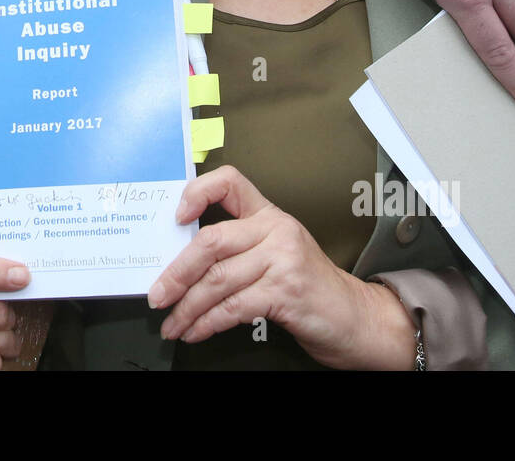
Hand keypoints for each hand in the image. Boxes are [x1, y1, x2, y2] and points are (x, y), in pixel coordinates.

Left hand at [149, 167, 415, 368]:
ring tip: (173, 323)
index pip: (230, 182)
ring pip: (218, 280)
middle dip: (177, 273)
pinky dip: (207, 323)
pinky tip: (196, 331)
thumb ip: (239, 248)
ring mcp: (283, 259)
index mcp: (270, 215)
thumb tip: (181, 264)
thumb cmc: (308, 287)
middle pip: (211, 242)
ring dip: (188, 307)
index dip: (198, 192)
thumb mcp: (277, 253)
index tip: (176, 216)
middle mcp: (276, 230)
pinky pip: (233, 307)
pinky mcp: (286, 290)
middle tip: (158, 294)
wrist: (355, 317)